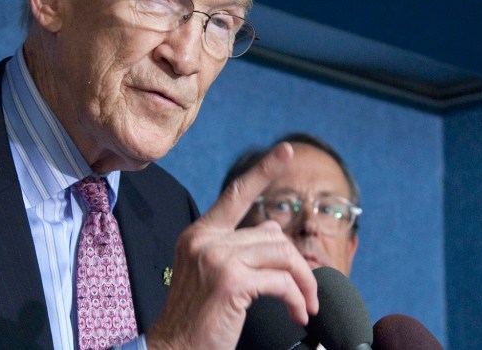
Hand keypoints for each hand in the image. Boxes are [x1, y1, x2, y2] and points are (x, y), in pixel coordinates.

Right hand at [147, 142, 318, 349]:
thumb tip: (271, 228)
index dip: (263, 170)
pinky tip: (297, 314)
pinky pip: (281, 281)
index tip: (286, 151)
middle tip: (306, 295)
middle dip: (297, 265)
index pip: (235, 193)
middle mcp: (204, 240)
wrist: (174, 348)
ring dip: (303, 284)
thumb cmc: (197, 318)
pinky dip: (297, 299)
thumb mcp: (212, 274)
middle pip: (272, 234)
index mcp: (198, 234)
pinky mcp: (229, 281)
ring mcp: (215, 258)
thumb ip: (238, 248)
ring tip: (304, 306)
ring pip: (282, 255)